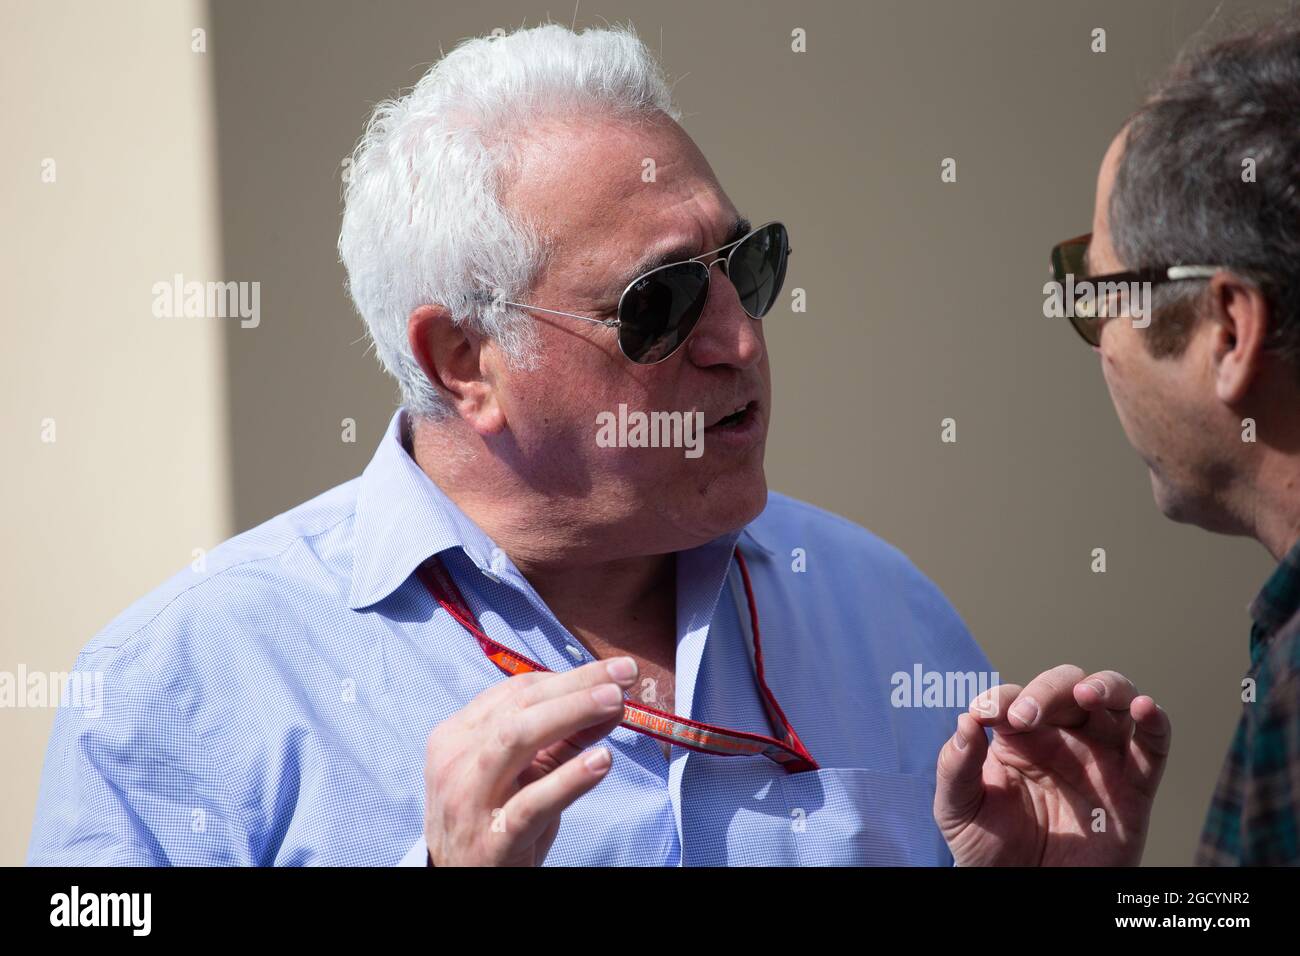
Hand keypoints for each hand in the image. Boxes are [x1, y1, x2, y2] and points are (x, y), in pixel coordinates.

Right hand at [423, 655, 636, 864]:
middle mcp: (457, 761)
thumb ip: (563, 738)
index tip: (610, 674)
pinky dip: (568, 780)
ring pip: (517, 739)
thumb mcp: (522, 773)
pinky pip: (530, 804)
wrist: (460, 882)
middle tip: (622, 677)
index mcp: (458, 736)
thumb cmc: (492, 819)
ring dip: (571, 714)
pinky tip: (601, 761)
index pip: (516, 692)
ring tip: (614, 704)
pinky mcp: (492, 840)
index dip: (567, 677)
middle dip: (576, 686)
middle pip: (520, 707)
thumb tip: (611, 701)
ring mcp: (471, 799)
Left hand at [933, 664, 1170, 865]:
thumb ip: (956, 765)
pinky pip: (1153, 748)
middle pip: (1066, 686)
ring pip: (1115, 701)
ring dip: (1105, 687)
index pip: (1014, 699)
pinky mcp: (1133, 788)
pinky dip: (1156, 722)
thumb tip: (965, 719)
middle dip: (1047, 691)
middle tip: (1025, 715)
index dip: (1001, 699)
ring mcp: (1099, 758)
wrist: (1025, 894)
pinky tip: (1144, 709)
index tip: (984, 714)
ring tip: (1087, 694)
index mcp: (1018, 736)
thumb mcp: (958, 809)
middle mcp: (1061, 738)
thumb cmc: (989, 848)